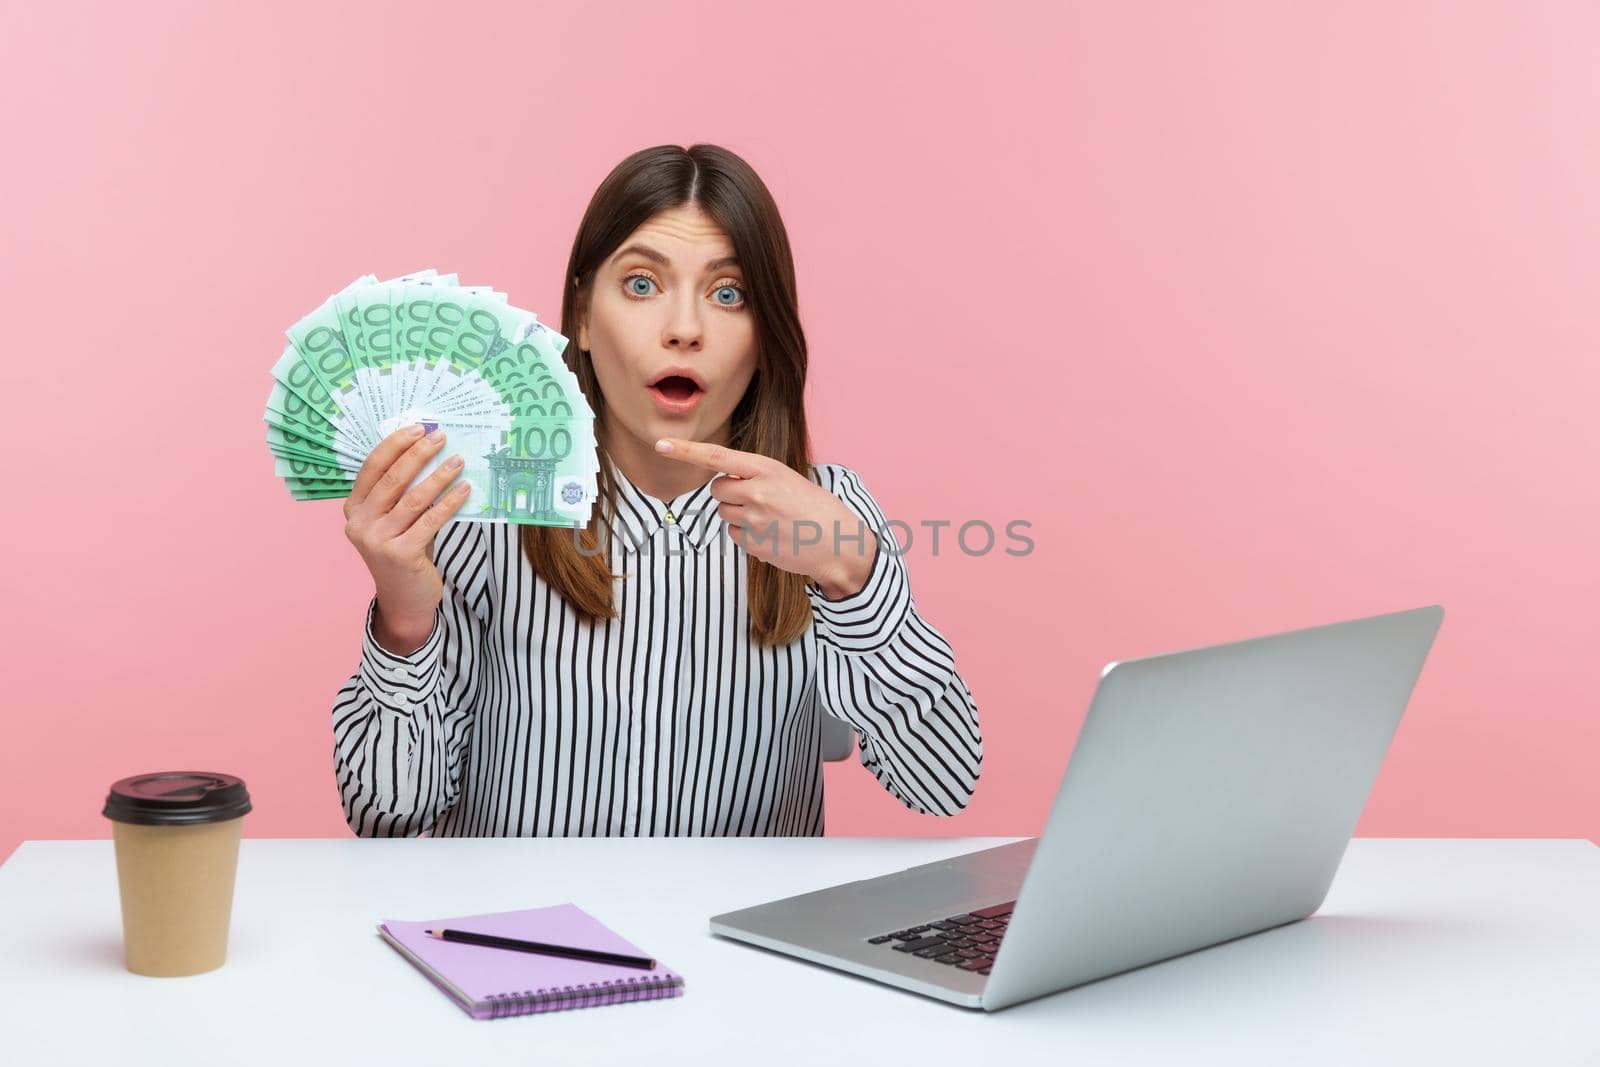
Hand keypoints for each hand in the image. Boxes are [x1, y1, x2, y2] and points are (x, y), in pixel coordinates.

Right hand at [343, 424, 473, 649]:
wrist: (403, 600)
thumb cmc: (403, 552)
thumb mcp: (393, 521)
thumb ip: (401, 493)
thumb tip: (430, 453)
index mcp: (353, 509)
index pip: (371, 468)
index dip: (394, 445)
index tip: (418, 428)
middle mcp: (360, 523)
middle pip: (392, 479)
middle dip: (418, 454)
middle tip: (441, 437)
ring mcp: (378, 541)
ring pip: (413, 499)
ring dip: (439, 476)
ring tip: (458, 460)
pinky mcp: (401, 555)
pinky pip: (431, 521)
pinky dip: (450, 502)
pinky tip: (465, 490)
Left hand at [654, 437, 876, 598]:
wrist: (839, 543)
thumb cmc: (816, 508)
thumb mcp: (789, 479)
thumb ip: (757, 477)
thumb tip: (725, 485)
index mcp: (766, 468)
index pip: (717, 456)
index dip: (686, 450)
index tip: (661, 444)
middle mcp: (756, 491)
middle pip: (717, 489)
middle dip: (730, 494)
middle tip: (760, 500)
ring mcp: (753, 519)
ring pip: (724, 513)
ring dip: (739, 515)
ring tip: (770, 519)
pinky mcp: (752, 543)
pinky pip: (734, 534)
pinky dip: (748, 535)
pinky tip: (772, 535)